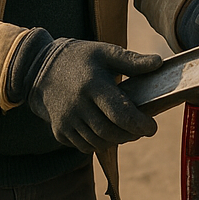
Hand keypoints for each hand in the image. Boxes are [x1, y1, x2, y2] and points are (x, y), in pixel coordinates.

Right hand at [25, 38, 161, 153]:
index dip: (140, 124)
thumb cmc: (80, 59)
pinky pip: (84, 146)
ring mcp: (66, 120)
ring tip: (127, 131)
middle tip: (142, 129)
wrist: (39, 68)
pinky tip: (107, 132)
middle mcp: (77, 106)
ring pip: (98, 142)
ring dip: (117, 140)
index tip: (153, 127)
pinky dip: (99, 143)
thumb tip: (159, 63)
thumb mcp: (105, 53)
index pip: (120, 114)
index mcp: (92, 85)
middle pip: (111, 132)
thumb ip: (132, 61)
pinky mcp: (59, 131)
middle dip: (131, 134)